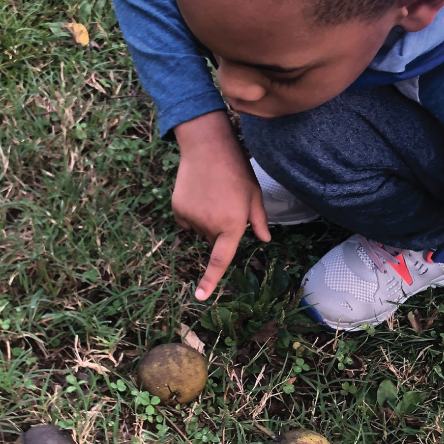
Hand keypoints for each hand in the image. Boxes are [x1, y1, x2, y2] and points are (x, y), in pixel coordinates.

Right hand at [172, 111, 270, 299]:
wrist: (207, 146)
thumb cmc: (236, 170)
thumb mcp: (254, 195)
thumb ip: (259, 220)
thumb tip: (265, 240)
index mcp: (231, 225)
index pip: (221, 260)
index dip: (210, 281)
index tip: (200, 297)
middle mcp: (209, 226)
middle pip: (213, 241)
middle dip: (220, 230)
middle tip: (226, 203)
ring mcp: (190, 218)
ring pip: (199, 231)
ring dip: (206, 221)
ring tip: (213, 195)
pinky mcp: (177, 209)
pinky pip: (186, 222)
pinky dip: (192, 214)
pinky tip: (198, 194)